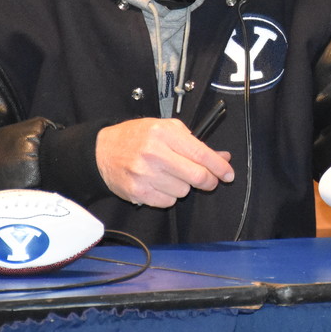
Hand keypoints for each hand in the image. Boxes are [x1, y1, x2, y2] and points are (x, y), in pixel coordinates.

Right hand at [95, 118, 234, 206]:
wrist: (102, 151)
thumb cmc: (137, 137)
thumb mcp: (167, 130)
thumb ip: (195, 143)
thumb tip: (222, 157)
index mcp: (164, 133)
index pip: (201, 154)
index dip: (219, 167)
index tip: (228, 174)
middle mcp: (154, 153)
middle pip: (196, 176)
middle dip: (208, 181)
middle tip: (208, 180)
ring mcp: (145, 174)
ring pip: (183, 191)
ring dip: (183, 186)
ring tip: (170, 174)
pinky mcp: (137, 192)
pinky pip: (168, 201)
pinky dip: (169, 195)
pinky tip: (159, 183)